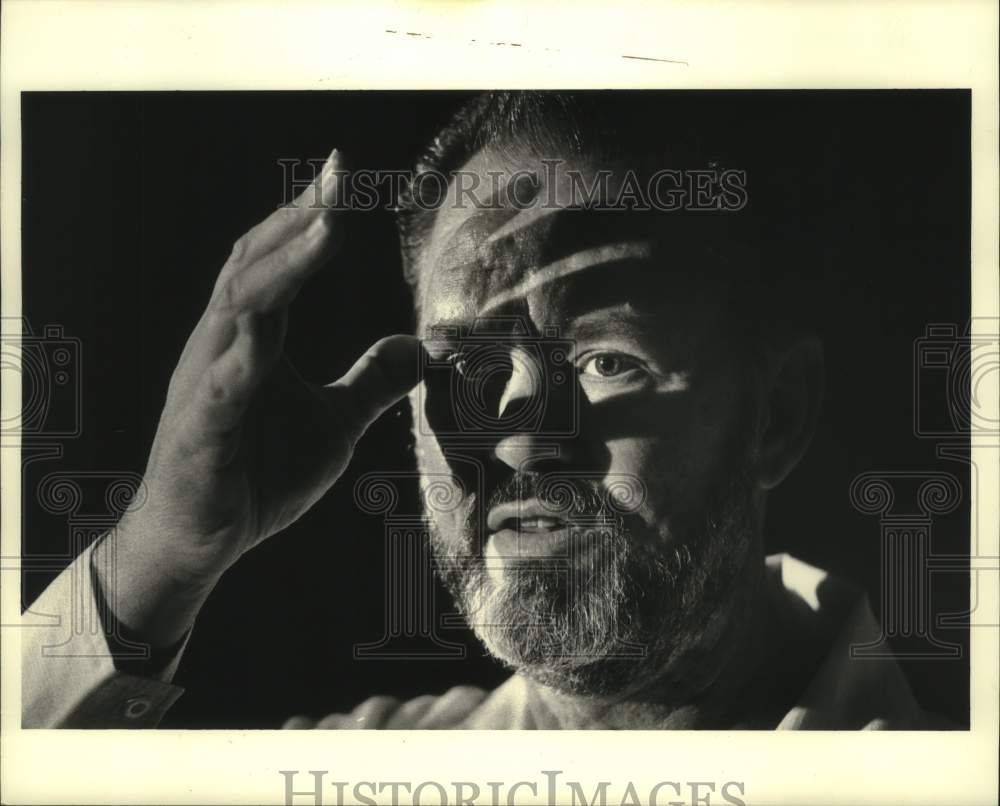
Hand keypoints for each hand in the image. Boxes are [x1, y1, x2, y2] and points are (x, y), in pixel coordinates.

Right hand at [98, 148, 421, 647]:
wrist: (198, 539)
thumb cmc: (255, 474)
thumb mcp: (333, 425)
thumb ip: (369, 383)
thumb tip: (417, 347)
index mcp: (248, 340)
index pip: (273, 264)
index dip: (304, 219)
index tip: (341, 178)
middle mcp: (219, 347)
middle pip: (253, 267)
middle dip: (295, 219)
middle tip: (336, 177)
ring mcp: (205, 385)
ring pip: (237, 309)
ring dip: (283, 267)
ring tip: (325, 228)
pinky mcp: (200, 432)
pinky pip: (221, 388)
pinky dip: (244, 359)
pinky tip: (269, 339)